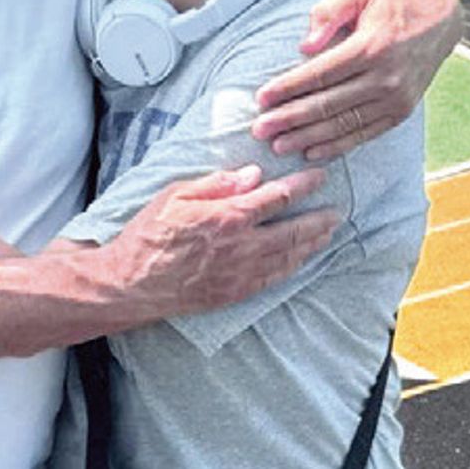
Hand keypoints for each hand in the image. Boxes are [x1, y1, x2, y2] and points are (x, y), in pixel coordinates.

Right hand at [108, 165, 336, 318]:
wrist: (132, 282)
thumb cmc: (149, 233)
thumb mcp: (175, 195)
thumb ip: (217, 185)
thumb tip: (252, 175)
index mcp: (227, 218)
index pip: (276, 198)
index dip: (302, 185)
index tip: (319, 175)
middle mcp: (241, 248)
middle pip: (293, 231)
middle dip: (318, 218)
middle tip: (337, 210)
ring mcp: (241, 274)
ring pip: (289, 257)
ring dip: (312, 243)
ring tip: (328, 232)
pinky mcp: (236, 293)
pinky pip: (275, 278)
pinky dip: (294, 266)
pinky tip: (302, 259)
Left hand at [252, 0, 462, 159]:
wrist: (438, 19)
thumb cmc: (388, 1)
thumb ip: (329, 11)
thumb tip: (305, 47)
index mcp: (371, 47)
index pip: (321, 74)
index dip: (288, 88)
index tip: (260, 98)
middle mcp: (386, 78)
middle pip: (328, 104)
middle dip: (290, 119)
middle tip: (259, 129)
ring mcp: (396, 99)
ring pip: (344, 124)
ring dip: (308, 138)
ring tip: (278, 145)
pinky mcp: (401, 112)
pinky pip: (364, 134)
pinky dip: (338, 146)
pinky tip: (311, 152)